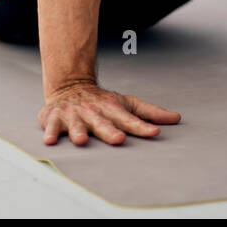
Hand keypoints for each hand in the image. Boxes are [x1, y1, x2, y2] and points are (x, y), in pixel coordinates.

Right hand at [38, 82, 180, 145]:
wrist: (70, 86)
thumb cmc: (102, 102)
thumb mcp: (127, 104)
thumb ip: (150, 113)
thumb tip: (176, 118)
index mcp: (112, 110)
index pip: (130, 120)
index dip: (142, 126)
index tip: (155, 132)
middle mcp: (93, 112)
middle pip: (103, 123)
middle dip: (110, 132)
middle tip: (119, 139)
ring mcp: (73, 115)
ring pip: (76, 125)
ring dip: (78, 132)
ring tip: (81, 140)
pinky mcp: (54, 118)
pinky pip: (51, 126)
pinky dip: (50, 132)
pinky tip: (50, 141)